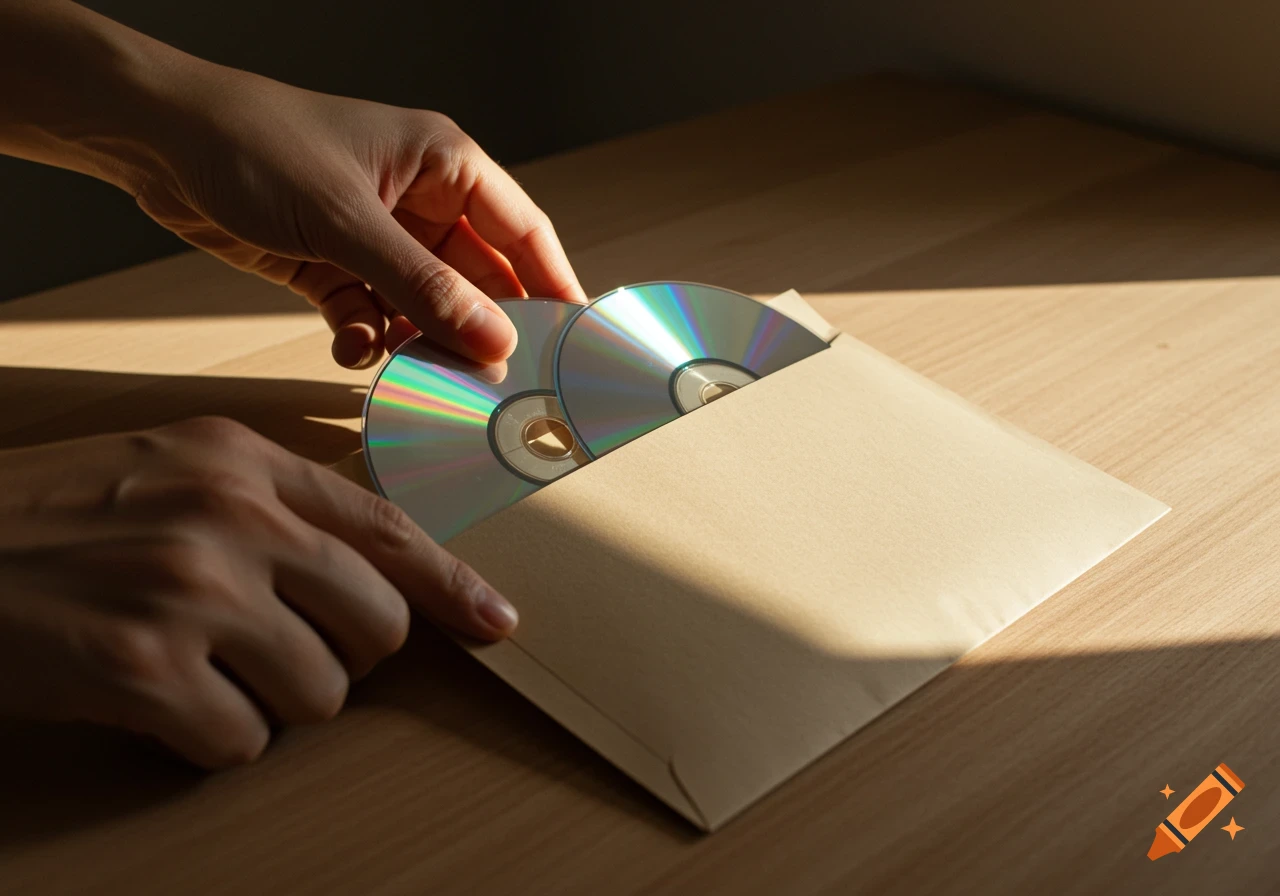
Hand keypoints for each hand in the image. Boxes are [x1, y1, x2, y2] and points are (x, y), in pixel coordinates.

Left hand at [0, 1, 585, 368]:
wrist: (157, 141)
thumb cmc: (256, 145)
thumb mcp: (348, 222)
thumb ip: (424, 288)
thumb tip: (493, 341)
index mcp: (445, 165)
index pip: (523, 233)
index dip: (553, 288)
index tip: (574, 346)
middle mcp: (421, 201)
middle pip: (477, 279)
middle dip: (477, 329)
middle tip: (490, 382)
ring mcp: (378, 236)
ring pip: (424, 306)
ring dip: (414, 341)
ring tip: (407, 369)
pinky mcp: (336, 265)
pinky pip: (374, 314)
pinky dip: (365, 336)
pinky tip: (347, 344)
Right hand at [0, 417, 516, 767]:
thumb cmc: (47, 519)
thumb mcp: (168, 470)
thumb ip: (270, 505)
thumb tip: (367, 571)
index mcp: (240, 460)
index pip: (388, 526)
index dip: (452, 585)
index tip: (496, 621)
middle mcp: (229, 516)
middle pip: (377, 623)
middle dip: (344, 657)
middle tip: (274, 650)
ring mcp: (190, 591)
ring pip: (320, 694)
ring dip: (269, 702)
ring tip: (198, 669)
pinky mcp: (144, 669)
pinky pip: (241, 741)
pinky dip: (206, 739)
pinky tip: (156, 702)